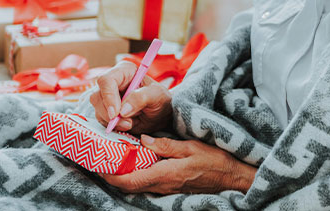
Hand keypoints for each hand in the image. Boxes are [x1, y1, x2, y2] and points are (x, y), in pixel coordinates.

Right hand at [90, 61, 172, 133]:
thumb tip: (123, 109)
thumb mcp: (157, 96)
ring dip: (112, 121)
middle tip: (127, 123)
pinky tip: (127, 125)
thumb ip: (142, 98)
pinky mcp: (106, 111)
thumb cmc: (160, 100)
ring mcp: (107, 97)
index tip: (116, 113)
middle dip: (109, 113)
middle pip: (97, 96)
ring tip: (131, 123)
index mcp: (125, 71)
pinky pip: (101, 120)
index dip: (108, 96)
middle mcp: (112, 82)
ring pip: (97, 110)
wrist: (160, 115)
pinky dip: (112, 126)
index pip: (107, 80)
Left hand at [100, 135, 256, 194]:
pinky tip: (136, 162)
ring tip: (114, 157)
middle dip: (112, 174)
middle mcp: (162, 185)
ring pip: (138, 185)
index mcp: (164, 174)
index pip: (129, 180)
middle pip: (129, 185)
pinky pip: (148, 183)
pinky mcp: (171, 187)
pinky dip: (137, 174)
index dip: (110, 176)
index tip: (97, 166)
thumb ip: (165, 145)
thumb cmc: (214, 161)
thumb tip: (143, 141)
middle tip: (101, 158)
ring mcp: (166, 188)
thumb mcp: (191, 147)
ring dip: (124, 174)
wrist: (231, 178)